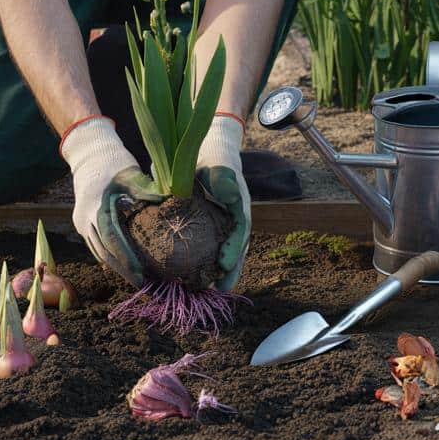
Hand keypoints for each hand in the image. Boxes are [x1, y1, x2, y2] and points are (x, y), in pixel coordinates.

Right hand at [61, 117, 160, 286]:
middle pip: (104, 253)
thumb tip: (169, 203)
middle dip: (122, 270)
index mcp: (96, 209)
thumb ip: (146, 191)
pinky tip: (124, 266)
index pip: (111, 241)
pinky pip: (95, 246)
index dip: (126, 260)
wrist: (89, 153)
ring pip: (98, 252)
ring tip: (136, 279)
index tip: (141, 275)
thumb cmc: (113, 162)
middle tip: (143, 285)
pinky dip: (110, 257)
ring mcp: (81, 223)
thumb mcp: (130, 175)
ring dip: (116, 267)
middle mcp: (85, 220)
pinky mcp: (82, 223)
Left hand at [195, 114, 249, 290]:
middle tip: (222, 289)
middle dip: (231, 268)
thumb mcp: (217, 163)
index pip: (240, 229)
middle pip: (237, 246)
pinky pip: (214, 245)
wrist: (208, 150)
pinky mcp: (214, 225)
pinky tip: (198, 275)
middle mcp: (236, 215)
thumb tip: (229, 195)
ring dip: (221, 269)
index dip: (234, 249)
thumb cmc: (212, 157)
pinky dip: (209, 260)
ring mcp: (226, 222)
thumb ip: (223, 178)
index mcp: (239, 202)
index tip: (224, 265)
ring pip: (227, 249)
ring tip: (214, 290)